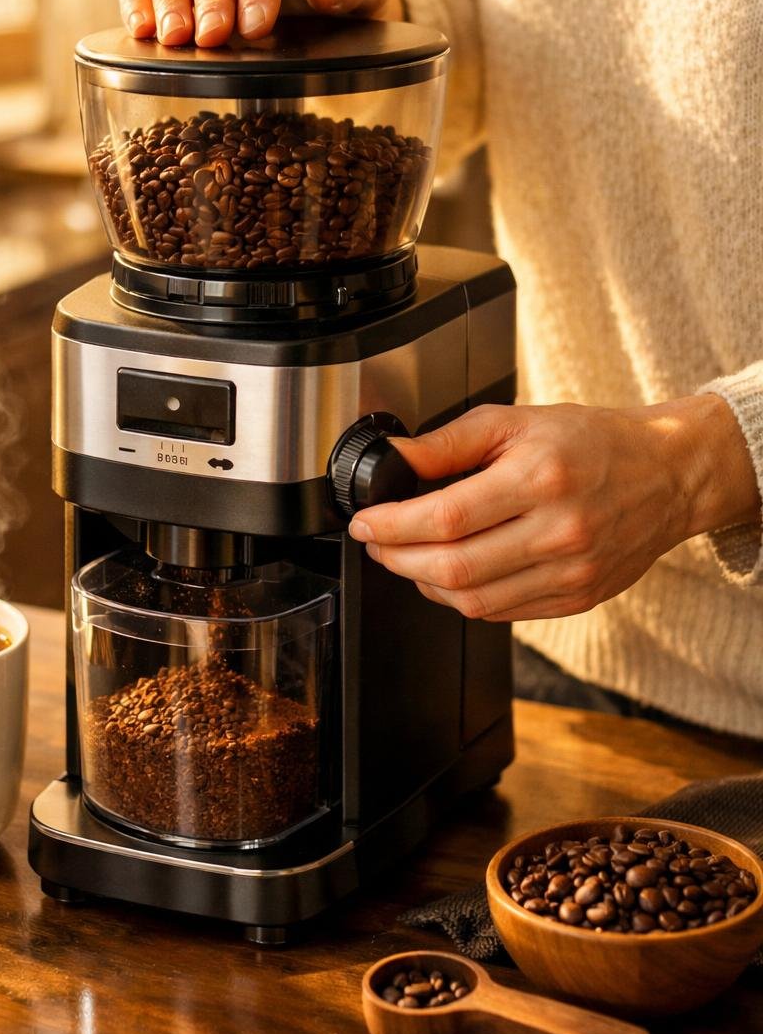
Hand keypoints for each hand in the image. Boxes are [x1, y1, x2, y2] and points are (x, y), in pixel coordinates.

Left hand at [347, 396, 759, 621]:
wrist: (667, 474)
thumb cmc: (592, 442)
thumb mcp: (516, 420)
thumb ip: (450, 442)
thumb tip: (396, 459)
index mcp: (540, 478)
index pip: (447, 517)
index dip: (393, 526)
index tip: (366, 521)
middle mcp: (559, 531)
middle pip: (455, 567)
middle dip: (398, 559)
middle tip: (377, 543)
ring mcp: (571, 572)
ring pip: (474, 600)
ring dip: (425, 584)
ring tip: (407, 558)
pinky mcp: (577, 597)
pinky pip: (502, 612)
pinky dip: (464, 598)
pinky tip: (450, 574)